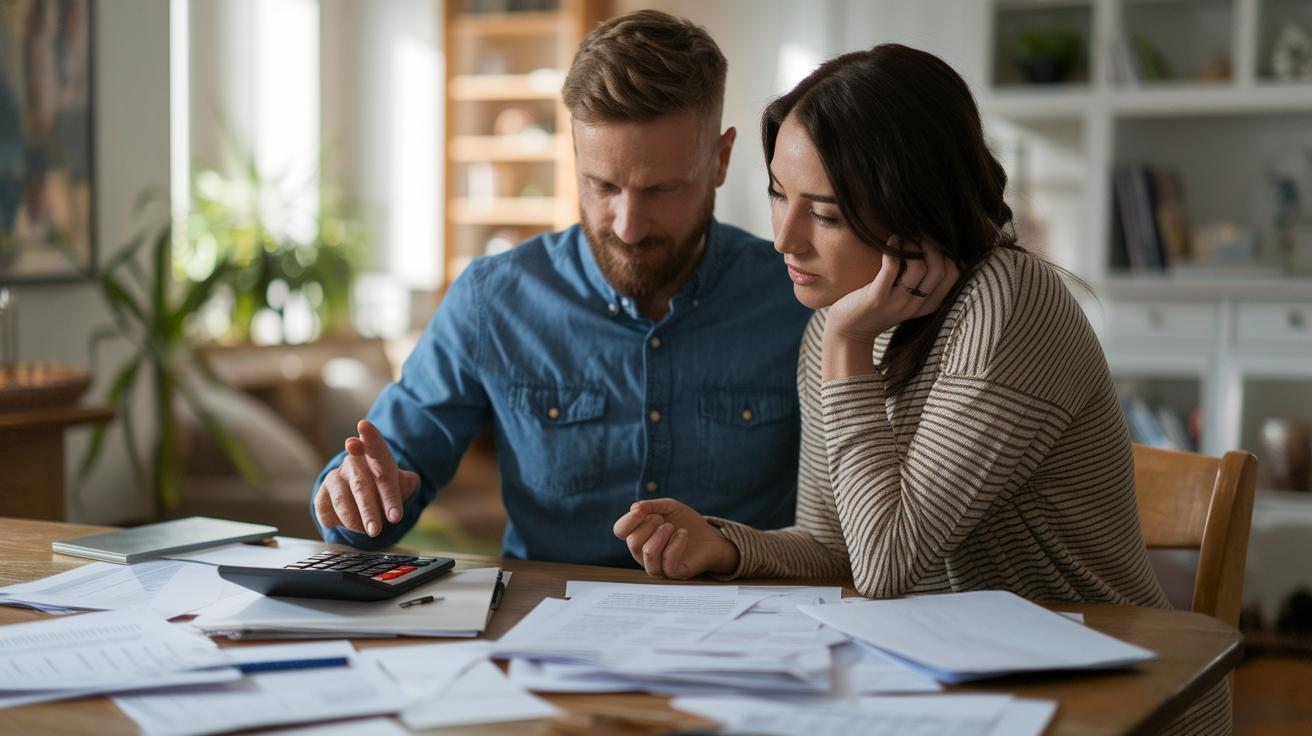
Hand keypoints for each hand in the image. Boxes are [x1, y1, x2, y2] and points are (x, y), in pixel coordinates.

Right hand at [314, 420, 419, 536]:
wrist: (364, 502)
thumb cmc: (386, 489)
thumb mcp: (402, 485)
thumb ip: (407, 484)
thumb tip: (405, 483)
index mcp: (375, 456)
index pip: (375, 446)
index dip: (370, 436)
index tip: (363, 425)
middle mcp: (352, 463)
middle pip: (361, 485)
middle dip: (370, 509)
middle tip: (376, 529)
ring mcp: (335, 479)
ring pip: (342, 500)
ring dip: (356, 520)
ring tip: (370, 532)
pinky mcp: (321, 496)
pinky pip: (327, 512)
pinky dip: (339, 523)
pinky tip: (352, 526)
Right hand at [612, 499, 739, 578]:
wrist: (710, 538)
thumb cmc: (686, 523)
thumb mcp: (669, 507)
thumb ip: (651, 506)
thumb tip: (635, 508)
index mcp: (639, 536)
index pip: (620, 530)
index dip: (628, 519)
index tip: (642, 509)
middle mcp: (644, 553)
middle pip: (633, 542)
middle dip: (648, 525)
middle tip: (663, 520)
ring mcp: (659, 566)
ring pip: (648, 553)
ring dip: (660, 535)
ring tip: (672, 527)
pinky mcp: (675, 573)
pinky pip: (668, 563)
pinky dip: (675, 544)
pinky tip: (683, 534)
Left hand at [825, 236, 959, 346]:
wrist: (850, 331)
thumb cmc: (877, 306)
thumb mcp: (906, 297)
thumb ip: (921, 280)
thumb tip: (934, 245)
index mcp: (928, 304)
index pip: (955, 275)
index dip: (948, 252)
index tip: (933, 241)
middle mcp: (916, 305)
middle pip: (941, 269)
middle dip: (933, 245)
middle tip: (918, 234)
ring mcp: (897, 303)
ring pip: (920, 267)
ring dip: (913, 245)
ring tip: (903, 237)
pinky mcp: (877, 298)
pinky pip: (891, 268)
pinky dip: (893, 249)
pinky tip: (891, 240)